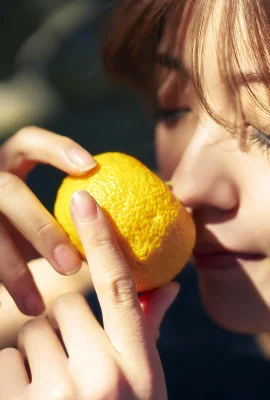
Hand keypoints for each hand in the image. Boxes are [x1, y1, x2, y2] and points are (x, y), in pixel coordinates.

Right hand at [0, 127, 95, 315]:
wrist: (0, 258)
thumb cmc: (41, 237)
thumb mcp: (66, 230)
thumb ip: (109, 242)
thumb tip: (171, 280)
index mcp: (13, 167)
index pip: (29, 142)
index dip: (55, 148)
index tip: (90, 167)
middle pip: (7, 190)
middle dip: (39, 225)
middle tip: (73, 265)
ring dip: (16, 267)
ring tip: (43, 303)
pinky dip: (9, 284)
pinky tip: (31, 307)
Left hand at [0, 191, 179, 398]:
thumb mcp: (146, 381)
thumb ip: (149, 328)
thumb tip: (170, 284)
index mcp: (137, 365)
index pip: (120, 287)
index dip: (102, 238)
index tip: (84, 199)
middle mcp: (103, 377)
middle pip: (64, 308)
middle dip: (63, 326)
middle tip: (71, 360)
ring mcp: (58, 397)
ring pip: (31, 333)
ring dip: (37, 353)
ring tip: (52, 389)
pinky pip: (4, 360)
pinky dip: (11, 374)